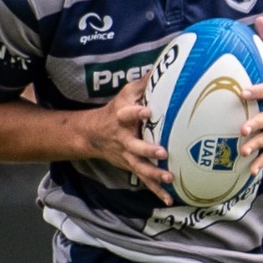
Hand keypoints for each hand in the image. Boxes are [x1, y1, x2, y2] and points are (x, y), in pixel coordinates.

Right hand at [68, 76, 172, 201]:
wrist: (93, 134)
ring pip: (140, 167)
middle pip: (135, 146)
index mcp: (122, 118)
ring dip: (154, 174)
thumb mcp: (126, 93)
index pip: (128, 114)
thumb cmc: (116, 110)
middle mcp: (124, 139)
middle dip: (148, 151)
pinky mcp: (132, 166)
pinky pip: (145, 180)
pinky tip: (169, 200)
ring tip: (169, 178)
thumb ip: (145, 82)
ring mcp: (128, 155)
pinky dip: (156, 191)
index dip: (136, 112)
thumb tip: (166, 63)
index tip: (146, 110)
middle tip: (162, 153)